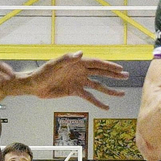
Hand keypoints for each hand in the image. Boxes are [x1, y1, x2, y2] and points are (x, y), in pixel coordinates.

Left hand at [3, 52, 127, 107]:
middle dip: (113, 75)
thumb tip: (81, 54)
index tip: (120, 68)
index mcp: (77, 63)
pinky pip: (89, 97)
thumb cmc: (43, 72)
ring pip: (98, 86)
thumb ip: (67, 59)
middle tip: (126, 76)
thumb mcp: (54, 64)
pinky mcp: (75, 92)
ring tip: (121, 94)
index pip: (97, 63)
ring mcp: (79, 82)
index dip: (109, 66)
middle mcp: (81, 72)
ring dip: (109, 90)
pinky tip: (106, 107)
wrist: (34, 85)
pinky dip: (98, 102)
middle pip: (100, 73)